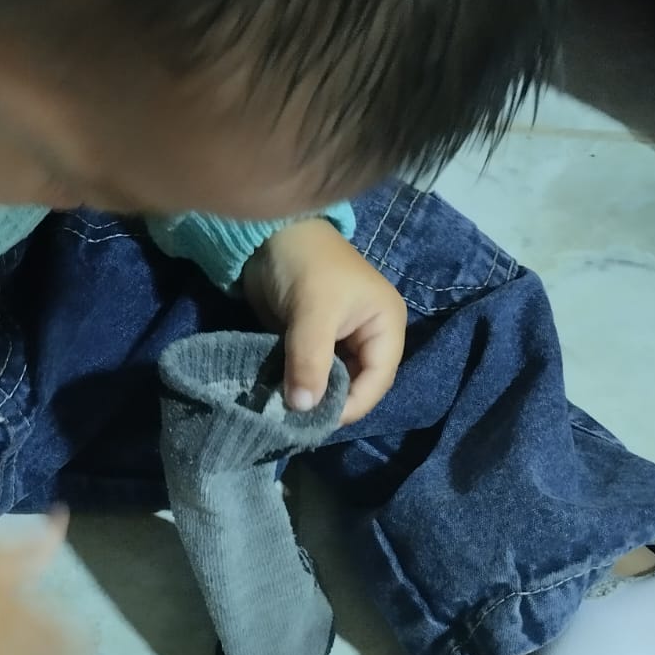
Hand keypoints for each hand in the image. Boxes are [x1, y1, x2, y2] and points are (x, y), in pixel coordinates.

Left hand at [242, 218, 406, 423]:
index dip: (352, 405)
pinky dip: (298, 384)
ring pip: (333, 381)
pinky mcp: (313, 340)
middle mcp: (369, 335)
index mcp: (386, 325)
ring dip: (312, 396)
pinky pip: (312, 371)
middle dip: (330, 403)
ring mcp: (341, 339)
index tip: (318, 422)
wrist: (268, 232)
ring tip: (286, 413)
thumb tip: (302, 409)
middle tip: (298, 422)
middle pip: (357, 384)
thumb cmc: (305, 264)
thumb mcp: (312, 313)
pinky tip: (280, 396)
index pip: (378, 379)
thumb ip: (310, 361)